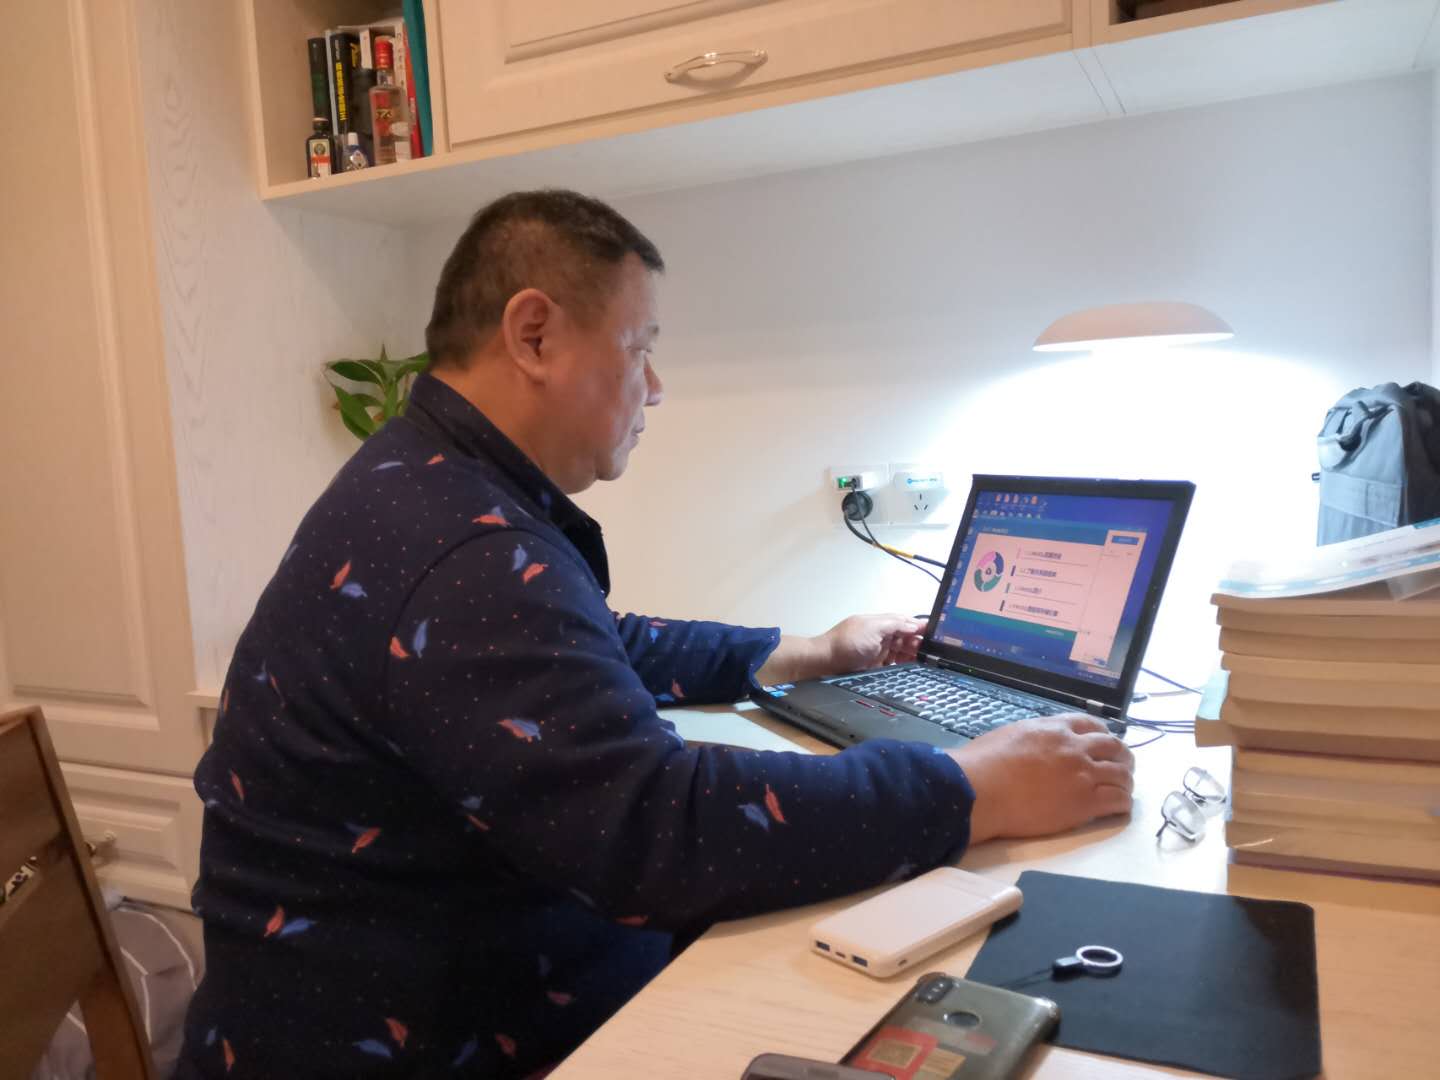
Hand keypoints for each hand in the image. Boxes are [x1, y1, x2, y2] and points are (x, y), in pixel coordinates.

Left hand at [817, 613, 925, 676]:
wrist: (824, 663)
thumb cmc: (845, 643)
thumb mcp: (872, 628)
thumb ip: (894, 624)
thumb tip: (913, 624)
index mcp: (880, 623)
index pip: (905, 622)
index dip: (919, 627)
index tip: (936, 633)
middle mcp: (881, 636)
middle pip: (906, 638)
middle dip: (919, 643)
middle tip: (931, 652)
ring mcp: (878, 651)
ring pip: (902, 652)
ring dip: (913, 655)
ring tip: (925, 661)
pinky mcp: (876, 666)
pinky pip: (894, 665)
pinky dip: (904, 666)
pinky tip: (913, 669)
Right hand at [950, 714, 1134, 843]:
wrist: (981, 790)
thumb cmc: (983, 763)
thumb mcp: (1011, 734)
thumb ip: (1034, 736)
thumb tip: (1038, 744)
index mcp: (1055, 728)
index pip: (1092, 725)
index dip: (1104, 735)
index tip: (1105, 745)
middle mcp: (1074, 747)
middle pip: (1114, 747)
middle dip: (1122, 757)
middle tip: (1122, 767)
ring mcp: (1083, 775)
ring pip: (1122, 775)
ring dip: (1126, 782)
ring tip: (1124, 791)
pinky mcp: (1084, 803)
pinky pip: (1118, 801)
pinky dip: (1123, 804)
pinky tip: (1120, 808)